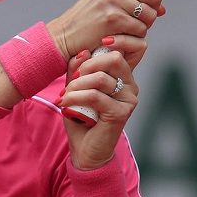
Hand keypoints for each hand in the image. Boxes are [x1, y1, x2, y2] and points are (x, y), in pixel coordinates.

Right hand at [47, 0, 165, 60]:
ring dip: (143, 24)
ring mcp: (114, 0)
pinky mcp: (114, 18)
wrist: (67, 33)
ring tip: (126, 24)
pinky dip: (134, 35)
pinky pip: (141, 29)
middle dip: (152, 8)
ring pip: (151, 14)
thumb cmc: (88, 16)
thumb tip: (160, 7)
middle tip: (138, 14)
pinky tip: (121, 32)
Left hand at [57, 48, 138, 168]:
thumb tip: (83, 51)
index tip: (82, 57)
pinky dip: (76, 97)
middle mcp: (131, 86)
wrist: (85, 149)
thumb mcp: (76, 87)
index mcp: (123, 77)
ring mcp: (129, 99)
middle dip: (86, 66)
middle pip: (113, 59)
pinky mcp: (121, 113)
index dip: (103, 47)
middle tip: (72, 80)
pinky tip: (66, 102)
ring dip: (77, 84)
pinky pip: (95, 96)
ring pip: (101, 78)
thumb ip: (79, 69)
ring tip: (65, 95)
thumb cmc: (81, 117)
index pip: (119, 51)